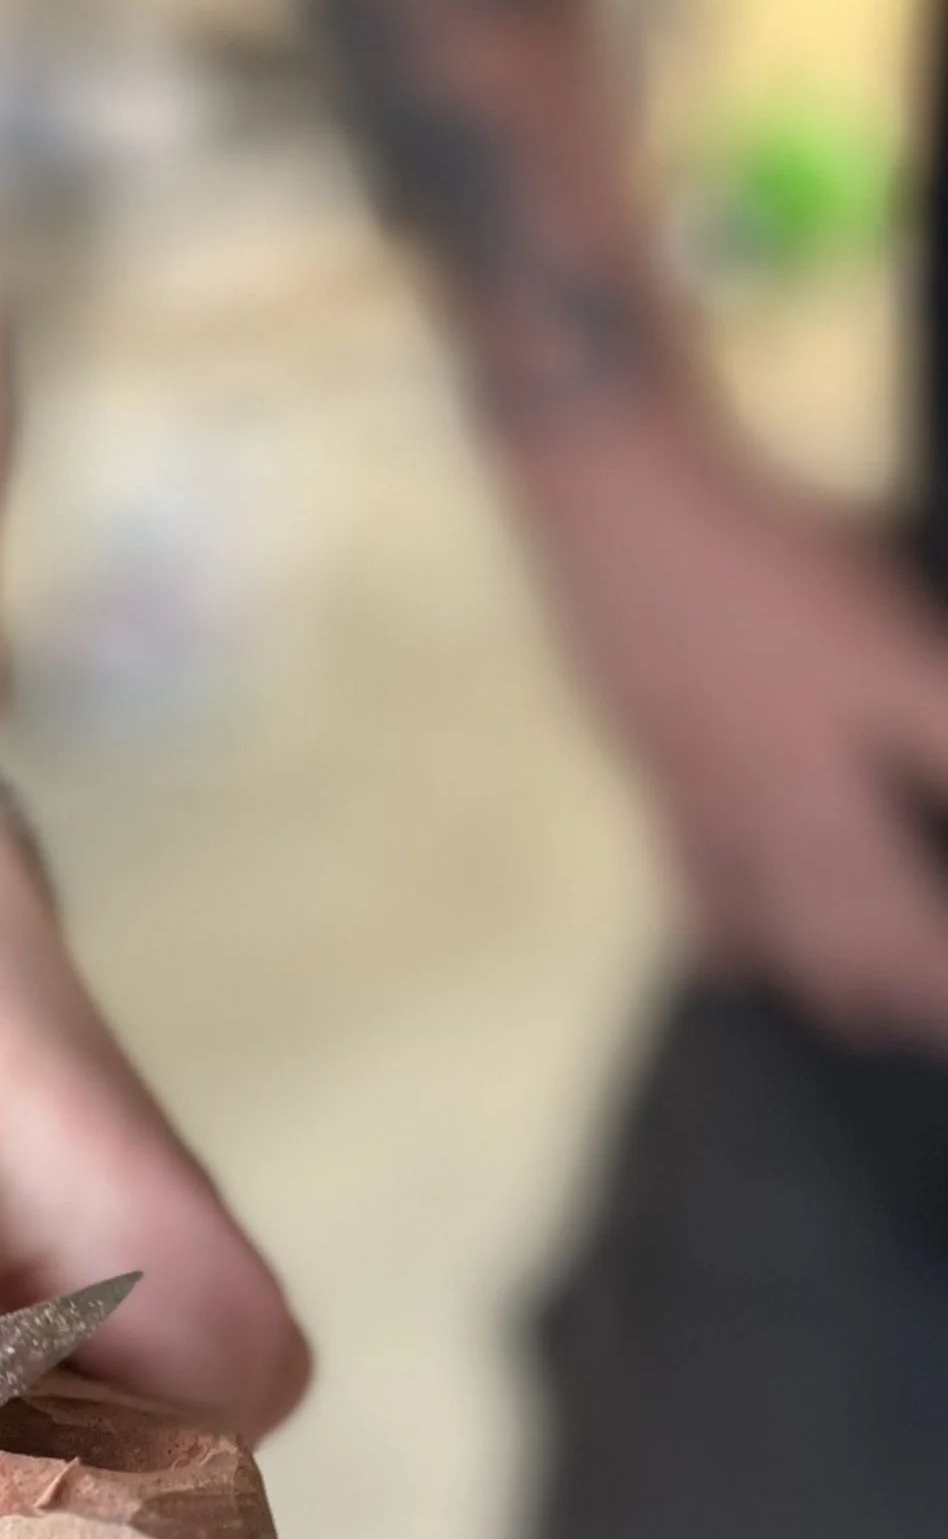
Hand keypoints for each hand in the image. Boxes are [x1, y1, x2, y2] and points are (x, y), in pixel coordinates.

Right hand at [516, 412, 947, 1041]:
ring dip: (827, 978)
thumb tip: (942, 761)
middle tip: (931, 1027)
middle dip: (904, 983)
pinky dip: (726, 939)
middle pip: (856, 920)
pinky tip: (736, 966)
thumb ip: (934, 714)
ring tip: (860, 1019)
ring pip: (780, 917)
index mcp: (848, 755)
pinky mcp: (668, 780)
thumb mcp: (888, 627)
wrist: (622, 511)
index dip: (937, 950)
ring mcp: (716, 798)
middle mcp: (783, 798)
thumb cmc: (764, 549)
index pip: (918, 873)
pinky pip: (701, 885)